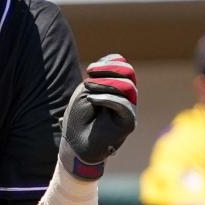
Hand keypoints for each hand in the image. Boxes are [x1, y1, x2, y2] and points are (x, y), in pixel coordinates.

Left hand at [61, 55, 136, 171]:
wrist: (75, 145)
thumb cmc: (78, 119)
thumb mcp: (87, 90)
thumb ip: (102, 75)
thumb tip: (119, 59)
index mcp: (117, 88)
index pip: (123, 66)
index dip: (109, 62)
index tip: (90, 69)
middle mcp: (126, 97)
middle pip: (129, 73)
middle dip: (108, 69)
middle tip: (88, 75)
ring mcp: (129, 109)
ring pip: (128, 87)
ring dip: (105, 83)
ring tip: (87, 88)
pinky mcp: (129, 122)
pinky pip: (124, 104)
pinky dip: (106, 98)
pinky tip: (92, 100)